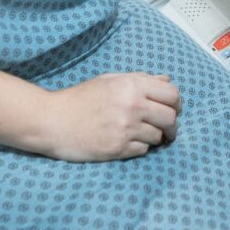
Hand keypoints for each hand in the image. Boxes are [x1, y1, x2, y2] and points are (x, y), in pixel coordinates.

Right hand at [40, 72, 180, 161]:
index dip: (177, 103)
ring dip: (155, 137)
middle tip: (168, 129)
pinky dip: (140, 147)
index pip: (172, 94)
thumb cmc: (81, 98)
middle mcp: (132, 106)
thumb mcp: (111, 80)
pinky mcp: (117, 149)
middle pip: (170, 118)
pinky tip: (128, 141)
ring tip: (143, 133)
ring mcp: (125, 129)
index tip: (174, 109)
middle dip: (172, 125)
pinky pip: (143, 150)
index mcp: (132, 85)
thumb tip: (166, 80)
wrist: (53, 121)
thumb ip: (141, 79)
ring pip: (158, 136)